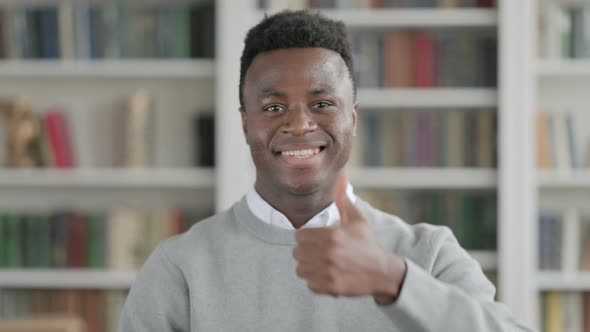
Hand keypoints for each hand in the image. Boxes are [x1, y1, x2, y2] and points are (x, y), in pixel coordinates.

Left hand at [293, 176, 406, 303]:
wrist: (384, 272)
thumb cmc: (368, 244)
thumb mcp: (357, 220)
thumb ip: (343, 200)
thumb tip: (341, 177)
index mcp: (332, 236)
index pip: (299, 236)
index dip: (306, 236)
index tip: (315, 239)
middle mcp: (328, 255)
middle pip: (297, 253)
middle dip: (306, 251)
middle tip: (318, 251)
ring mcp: (328, 273)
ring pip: (300, 269)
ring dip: (308, 267)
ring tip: (321, 263)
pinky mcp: (330, 288)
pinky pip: (309, 284)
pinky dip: (315, 281)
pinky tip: (327, 275)